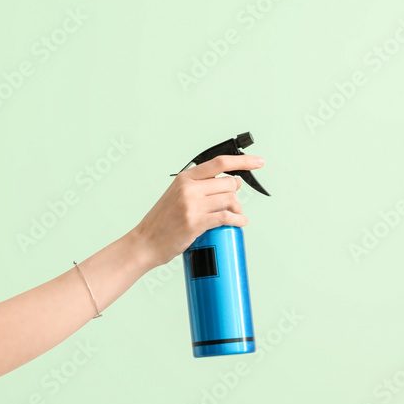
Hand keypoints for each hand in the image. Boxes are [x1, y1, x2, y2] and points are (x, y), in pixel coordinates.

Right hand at [131, 154, 263, 267]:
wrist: (145, 242)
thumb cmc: (161, 222)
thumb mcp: (176, 196)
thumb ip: (200, 187)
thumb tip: (231, 184)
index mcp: (184, 178)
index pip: (220, 163)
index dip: (243, 161)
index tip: (258, 162)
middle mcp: (188, 188)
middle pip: (229, 183)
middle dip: (236, 195)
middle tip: (234, 205)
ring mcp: (192, 205)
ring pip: (230, 200)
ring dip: (237, 210)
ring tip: (235, 217)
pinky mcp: (196, 222)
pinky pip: (226, 217)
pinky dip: (237, 221)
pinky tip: (238, 223)